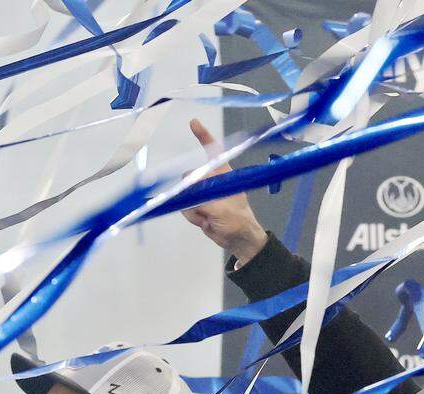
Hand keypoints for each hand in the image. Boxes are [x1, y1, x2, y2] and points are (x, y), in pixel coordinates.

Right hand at [180, 119, 267, 263]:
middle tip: (206, 208)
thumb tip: (185, 188)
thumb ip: (202, 196)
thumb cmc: (238, 221)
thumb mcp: (221, 207)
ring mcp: (204, 194)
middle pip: (189, 178)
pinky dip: (193, 217)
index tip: (193, 122)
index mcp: (224, 175)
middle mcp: (212, 181)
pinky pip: (185, 208)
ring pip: (185, 195)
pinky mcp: (198, 206)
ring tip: (209, 218)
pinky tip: (206, 223)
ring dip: (194, 210)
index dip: (204, 136)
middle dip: (192, 194)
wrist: (238, 241)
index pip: (213, 151)